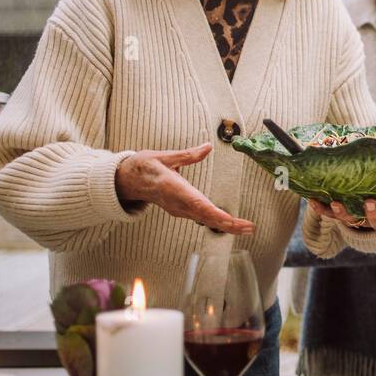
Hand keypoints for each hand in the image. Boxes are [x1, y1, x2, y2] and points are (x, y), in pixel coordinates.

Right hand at [114, 143, 254, 234]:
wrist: (127, 181)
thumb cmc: (144, 167)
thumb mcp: (164, 156)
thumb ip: (187, 155)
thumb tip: (207, 147)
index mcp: (172, 188)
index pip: (196, 203)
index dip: (213, 213)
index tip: (229, 219)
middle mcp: (176, 203)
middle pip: (205, 217)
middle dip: (228, 224)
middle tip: (249, 228)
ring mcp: (178, 209)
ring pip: (205, 220)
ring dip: (226, 226)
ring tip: (247, 228)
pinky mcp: (181, 211)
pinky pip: (201, 219)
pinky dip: (218, 223)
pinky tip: (232, 225)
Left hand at [308, 189, 375, 230]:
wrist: (363, 215)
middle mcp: (374, 220)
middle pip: (375, 221)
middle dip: (372, 212)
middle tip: (370, 202)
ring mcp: (356, 219)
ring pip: (349, 218)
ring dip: (341, 212)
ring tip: (335, 202)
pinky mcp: (338, 215)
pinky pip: (327, 214)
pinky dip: (319, 208)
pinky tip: (311, 199)